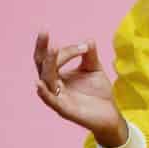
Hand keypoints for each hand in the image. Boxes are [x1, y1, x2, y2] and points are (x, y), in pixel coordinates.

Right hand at [32, 31, 126, 146]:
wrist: (110, 115)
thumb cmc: (98, 93)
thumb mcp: (93, 70)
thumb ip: (89, 56)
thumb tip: (88, 40)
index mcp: (58, 76)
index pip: (55, 58)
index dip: (68, 50)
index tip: (85, 46)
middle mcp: (54, 86)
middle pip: (42, 66)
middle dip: (42, 49)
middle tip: (44, 32)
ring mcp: (58, 98)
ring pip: (47, 80)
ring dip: (49, 64)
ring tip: (51, 49)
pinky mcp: (65, 111)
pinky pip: (51, 102)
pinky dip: (44, 93)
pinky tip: (38, 83)